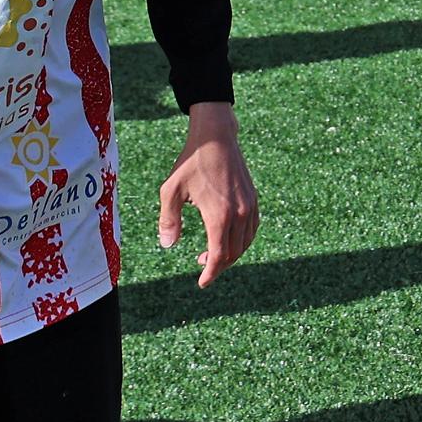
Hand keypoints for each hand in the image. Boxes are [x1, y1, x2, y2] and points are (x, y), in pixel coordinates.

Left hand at [154, 102, 256, 286]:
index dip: (210, 273)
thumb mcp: (171, 190)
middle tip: (201, 266)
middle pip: (234, 253)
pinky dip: (242, 241)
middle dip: (218, 265)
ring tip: (212, 253)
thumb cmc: (190, 162)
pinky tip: (228, 238)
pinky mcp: (254, 200)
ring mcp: (250, 207)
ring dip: (231, 254)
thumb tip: (168, 245)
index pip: (219, 256)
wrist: (216, 138)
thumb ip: (168, 220)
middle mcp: (239, 214)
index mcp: (219, 215)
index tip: (202, 283)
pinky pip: (252, 230)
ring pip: (245, 243)